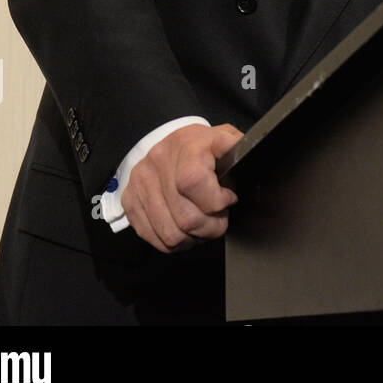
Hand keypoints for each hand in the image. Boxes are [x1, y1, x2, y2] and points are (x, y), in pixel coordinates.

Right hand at [122, 122, 242, 253]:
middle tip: (220, 221)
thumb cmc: (204, 146)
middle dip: (211, 227)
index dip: (216, 200)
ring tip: (204, 227)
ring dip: (193, 238)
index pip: (193, 182)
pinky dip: (175, 243)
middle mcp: (159, 162)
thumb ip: (239, 151)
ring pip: (170, 234)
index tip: (229, 199)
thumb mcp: (226, 139)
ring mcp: (141, 182)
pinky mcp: (130, 200)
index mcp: (187, 145)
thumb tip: (252, 161)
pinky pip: (154, 238)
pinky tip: (186, 231)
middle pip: (185, 217)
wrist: (170, 143)